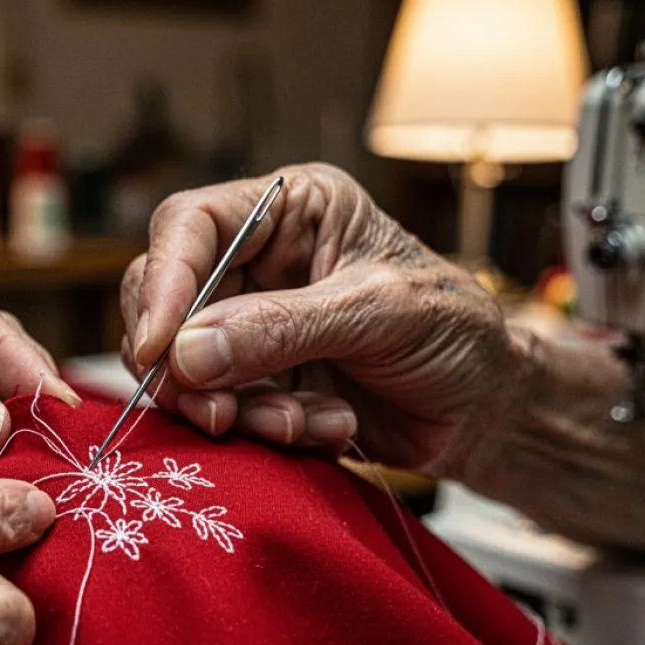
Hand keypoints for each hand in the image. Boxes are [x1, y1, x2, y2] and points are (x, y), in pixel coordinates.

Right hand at [121, 163, 524, 473]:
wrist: (485, 410)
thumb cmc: (454, 333)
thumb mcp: (380, 313)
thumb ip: (282, 327)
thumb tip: (184, 352)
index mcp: (289, 212)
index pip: (189, 226)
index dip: (162, 282)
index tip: (158, 348)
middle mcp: (257, 265)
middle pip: (165, 303)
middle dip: (184, 365)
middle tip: (215, 410)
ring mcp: (250, 329)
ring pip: (185, 369)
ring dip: (235, 409)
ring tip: (303, 423)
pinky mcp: (256, 385)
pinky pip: (222, 411)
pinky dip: (264, 432)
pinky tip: (327, 429)